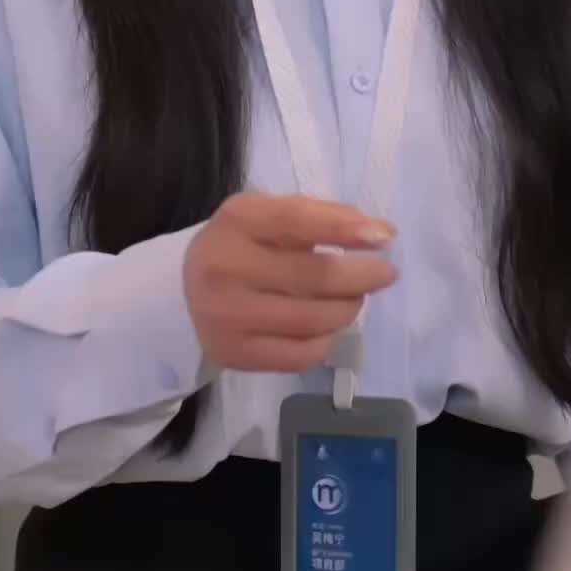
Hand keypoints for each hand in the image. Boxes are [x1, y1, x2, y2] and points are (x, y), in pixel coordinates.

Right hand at [183, 192, 397, 373]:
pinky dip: (327, 340)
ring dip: (348, 309)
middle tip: (384, 274)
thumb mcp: (271, 216)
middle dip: (361, 277)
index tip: (385, 237)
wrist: (185, 292)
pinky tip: (328, 326)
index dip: (344, 229)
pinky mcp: (233, 353)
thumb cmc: (243, 244)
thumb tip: (382, 233)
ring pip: (312, 320)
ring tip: (353, 299)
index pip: (296, 221)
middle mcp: (225, 267)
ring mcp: (226, 316)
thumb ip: (322, 217)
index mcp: (237, 220)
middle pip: (312, 277)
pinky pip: (301, 355)